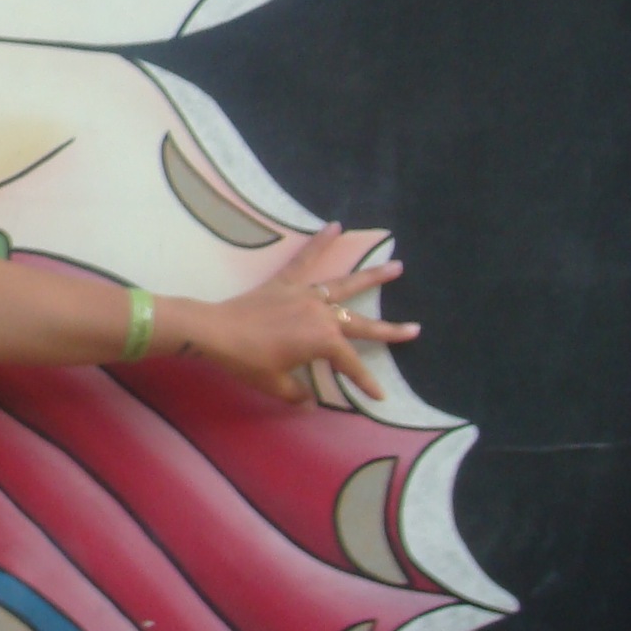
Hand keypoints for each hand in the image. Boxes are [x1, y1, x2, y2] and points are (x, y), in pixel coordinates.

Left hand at [189, 222, 417, 403]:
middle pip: (360, 323)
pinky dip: (319, 242)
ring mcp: (305, 294)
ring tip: (397, 267)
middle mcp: (321, 314)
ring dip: (372, 277)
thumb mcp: (275, 385)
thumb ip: (297, 394)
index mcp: (323, 342)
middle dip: (389, 330)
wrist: (215, 332)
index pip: (351, 364)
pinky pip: (305, 259)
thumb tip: (309, 404)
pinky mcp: (285, 282)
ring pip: (344, 285)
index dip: (364, 381)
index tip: (378, 396)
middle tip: (415, 329)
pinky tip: (334, 226)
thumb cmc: (247, 361)